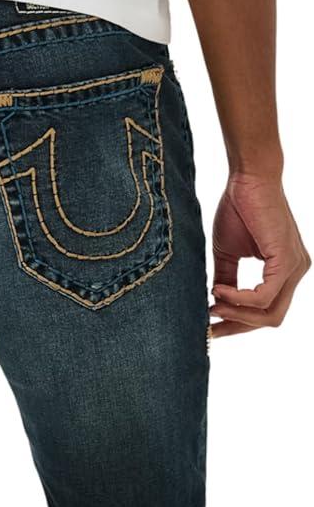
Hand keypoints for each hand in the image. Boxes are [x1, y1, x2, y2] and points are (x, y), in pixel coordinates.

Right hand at [209, 173, 309, 338]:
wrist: (248, 178)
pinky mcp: (286, 261)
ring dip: (237, 315)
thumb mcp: (229, 254)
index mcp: (285, 271)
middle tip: (210, 325)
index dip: (238, 324)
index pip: (267, 312)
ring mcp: (295, 267)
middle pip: (271, 319)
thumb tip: (215, 305)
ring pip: (269, 314)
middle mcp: (296, 272)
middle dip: (238, 326)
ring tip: (213, 305)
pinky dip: (239, 300)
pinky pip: (263, 297)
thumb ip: (228, 281)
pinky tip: (220, 292)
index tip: (211, 328)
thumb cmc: (239, 208)